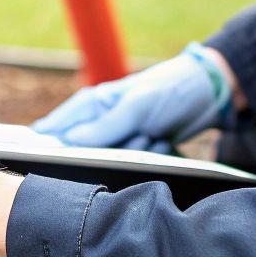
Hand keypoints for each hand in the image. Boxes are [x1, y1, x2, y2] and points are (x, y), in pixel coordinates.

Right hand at [31, 42, 232, 148]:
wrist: (209, 94)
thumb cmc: (169, 89)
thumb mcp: (137, 106)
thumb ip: (104, 127)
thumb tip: (69, 142)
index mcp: (92, 104)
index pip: (56, 129)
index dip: (49, 147)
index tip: (46, 162)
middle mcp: (101, 123)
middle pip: (86, 155)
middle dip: (112, 153)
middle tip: (139, 134)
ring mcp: (121, 139)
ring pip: (114, 164)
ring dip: (137, 154)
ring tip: (154, 133)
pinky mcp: (140, 151)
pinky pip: (135, 167)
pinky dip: (152, 158)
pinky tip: (164, 141)